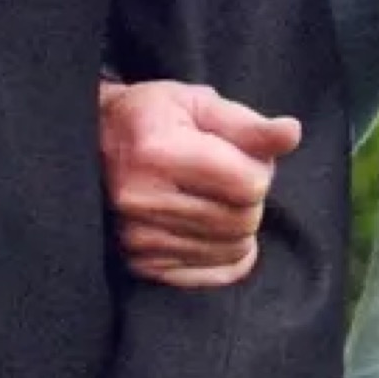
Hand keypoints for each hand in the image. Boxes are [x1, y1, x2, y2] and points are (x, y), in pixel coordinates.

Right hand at [100, 79, 302, 287]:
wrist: (86, 144)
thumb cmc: (148, 117)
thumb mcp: (194, 103)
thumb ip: (246, 123)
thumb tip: (292, 133)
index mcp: (159, 151)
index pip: (250, 183)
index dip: (258, 167)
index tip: (237, 154)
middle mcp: (144, 199)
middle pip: (244, 219)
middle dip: (248, 197)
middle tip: (226, 176)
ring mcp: (139, 238)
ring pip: (233, 248)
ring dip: (238, 225)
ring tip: (213, 198)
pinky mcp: (140, 263)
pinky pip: (213, 274)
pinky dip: (225, 255)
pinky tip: (211, 229)